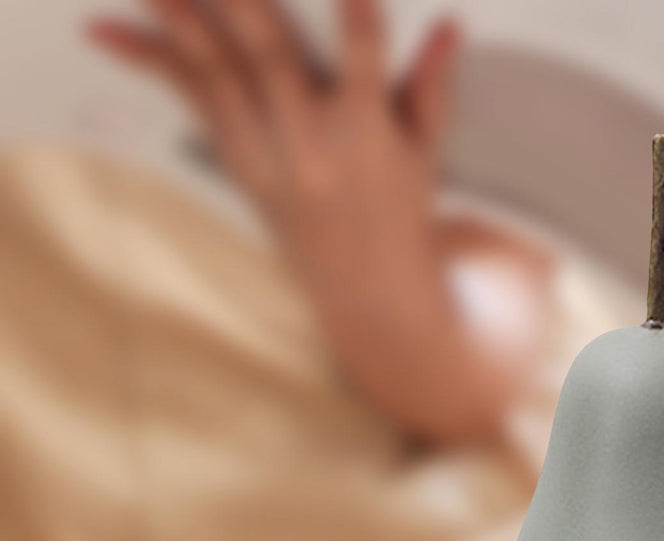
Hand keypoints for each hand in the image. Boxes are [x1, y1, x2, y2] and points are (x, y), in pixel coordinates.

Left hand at [89, 0, 531, 443]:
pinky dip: (152, 65)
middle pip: (272, 62)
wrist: (366, 286)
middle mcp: (314, 149)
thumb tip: (450, 26)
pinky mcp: (241, 167)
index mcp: (368, 137)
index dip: (356, 22)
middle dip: (241, 4)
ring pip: (218, 79)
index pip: (363, 64)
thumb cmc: (401, 207)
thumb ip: (432, 86)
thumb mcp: (426, 151)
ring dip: (178, 24)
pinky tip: (108, 34)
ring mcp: (270, 161)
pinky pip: (194, 105)